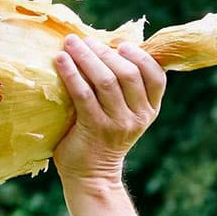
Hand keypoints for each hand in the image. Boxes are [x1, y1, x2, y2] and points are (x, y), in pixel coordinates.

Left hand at [50, 35, 166, 186]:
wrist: (90, 176)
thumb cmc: (101, 137)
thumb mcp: (122, 113)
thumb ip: (122, 87)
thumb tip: (107, 46)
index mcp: (149, 109)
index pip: (156, 76)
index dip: (140, 56)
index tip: (121, 44)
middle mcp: (138, 116)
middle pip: (128, 73)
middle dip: (105, 52)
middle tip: (84, 40)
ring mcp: (118, 123)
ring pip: (106, 80)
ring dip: (87, 57)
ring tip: (71, 44)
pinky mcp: (95, 128)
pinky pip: (83, 94)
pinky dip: (72, 74)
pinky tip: (60, 60)